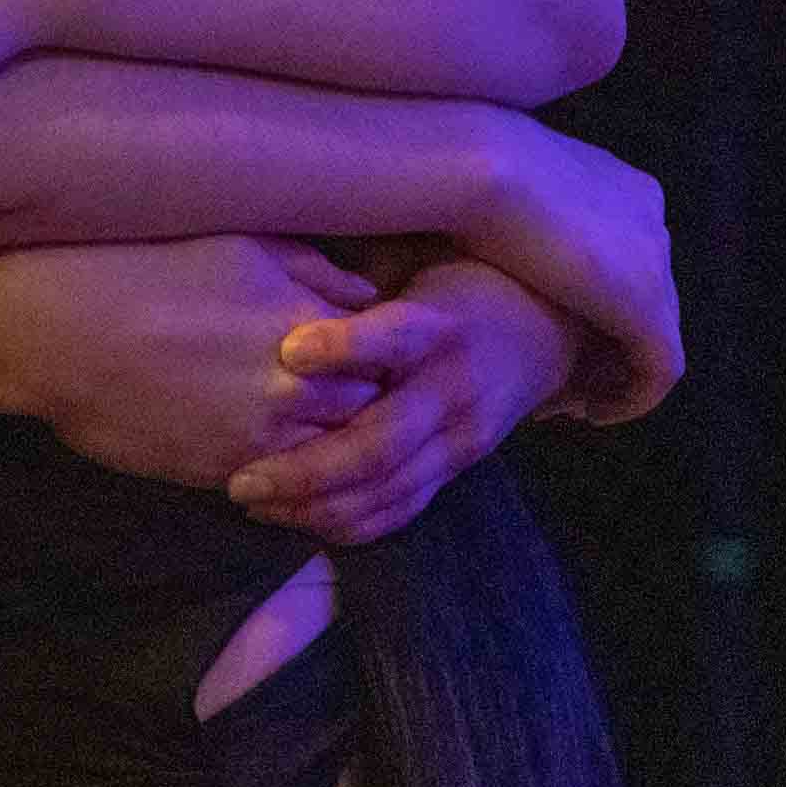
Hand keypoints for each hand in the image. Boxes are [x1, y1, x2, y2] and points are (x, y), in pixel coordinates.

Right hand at [0, 233, 383, 489]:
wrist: (54, 330)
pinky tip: (276, 455)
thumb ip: (311, 268)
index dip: (381, 354)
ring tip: (313, 427)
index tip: (371, 351)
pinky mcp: (222, 470)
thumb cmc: (138, 269)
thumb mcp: (234, 244)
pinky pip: (286, 487)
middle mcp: (295, 387)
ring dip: (330, 444)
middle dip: (365, 402)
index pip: (386, 355)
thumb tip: (363, 295)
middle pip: (369, 410)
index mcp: (306, 323)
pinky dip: (292, 475)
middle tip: (351, 392)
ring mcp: (259, 435)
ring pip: (332, 456)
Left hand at [229, 256, 583, 541]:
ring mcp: (461, 438)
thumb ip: (350, 282)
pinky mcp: (459, 468)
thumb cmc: (452, 287)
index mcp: (439, 329)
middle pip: (382, 443)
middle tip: (241, 481)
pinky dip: (351, 523)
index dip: (344, 346)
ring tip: (254, 505)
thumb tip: (272, 281)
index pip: (395, 338)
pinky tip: (298, 520)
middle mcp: (453, 389)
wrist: (543, 329)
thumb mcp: (416, 263)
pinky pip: (404, 509)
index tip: (287, 353)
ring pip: (388, 489)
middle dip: (307, 469)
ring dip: (317, 507)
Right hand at [453, 124, 679, 422]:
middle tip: (562, 369)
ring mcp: (655, 265)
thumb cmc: (453, 174)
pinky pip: (657, 372)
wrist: (472, 169)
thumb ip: (495, 216)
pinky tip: (589, 413)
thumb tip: (457, 240)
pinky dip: (630, 398)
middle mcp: (650, 220)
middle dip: (605, 335)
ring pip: (652, 333)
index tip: (547, 323)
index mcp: (621, 185)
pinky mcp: (648, 312)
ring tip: (569, 397)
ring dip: (614, 369)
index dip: (587, 293)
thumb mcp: (481, 191)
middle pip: (641, 291)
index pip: (621, 249)